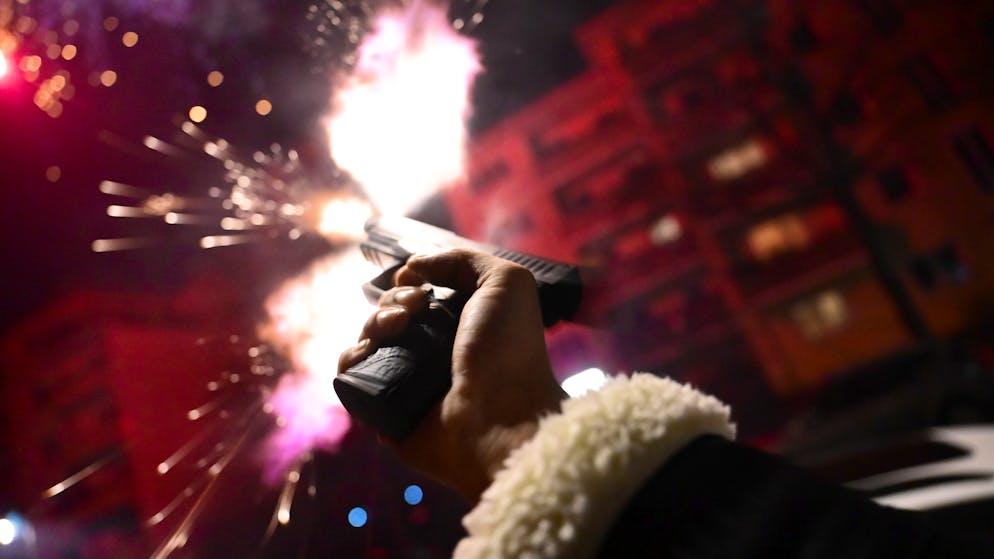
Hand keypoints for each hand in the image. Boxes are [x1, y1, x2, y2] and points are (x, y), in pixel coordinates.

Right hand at [338, 249, 566, 501]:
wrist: (500, 419)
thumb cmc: (509, 351)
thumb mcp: (506, 283)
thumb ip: (463, 260)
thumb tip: (414, 265)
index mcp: (461, 325)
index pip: (419, 295)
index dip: (410, 280)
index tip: (418, 281)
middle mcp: (433, 352)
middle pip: (389, 312)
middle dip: (394, 300)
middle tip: (415, 308)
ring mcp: (407, 381)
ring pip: (367, 340)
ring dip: (373, 323)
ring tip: (396, 327)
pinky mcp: (385, 409)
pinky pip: (352, 377)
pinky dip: (351, 358)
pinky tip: (368, 352)